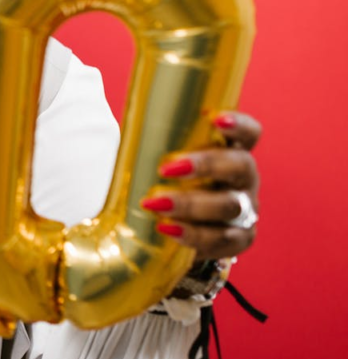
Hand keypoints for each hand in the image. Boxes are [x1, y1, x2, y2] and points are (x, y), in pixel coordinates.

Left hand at [140, 112, 260, 260]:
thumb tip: (109, 128)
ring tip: (155, 204)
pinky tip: (167, 228)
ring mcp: (247, 210)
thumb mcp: (166, 160)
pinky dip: (193, 234)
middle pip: (240, 166)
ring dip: (191, 204)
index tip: (215, 118)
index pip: (248, 132)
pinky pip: (222, 238)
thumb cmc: (168, 184)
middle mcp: (244, 178)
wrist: (177, 233)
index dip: (238, 123)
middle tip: (166, 169)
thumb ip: (154, 145)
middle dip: (206, 165)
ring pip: (230, 205)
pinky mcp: (239, 239)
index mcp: (231, 150)